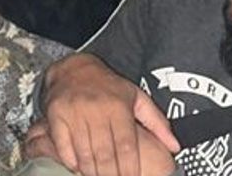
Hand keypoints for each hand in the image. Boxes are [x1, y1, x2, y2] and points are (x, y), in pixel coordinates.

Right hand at [41, 53, 178, 175]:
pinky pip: (63, 146)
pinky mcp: (56, 115)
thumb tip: (175, 147)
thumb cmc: (107, 86)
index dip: (129, 169)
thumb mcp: (136, 97)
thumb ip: (157, 122)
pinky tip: (79, 168)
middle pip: (104, 154)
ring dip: (92, 171)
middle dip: (111, 175)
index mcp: (117, 107)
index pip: (125, 146)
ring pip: (84, 153)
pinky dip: (71, 161)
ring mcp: (73, 112)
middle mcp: (95, 109)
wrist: (73, 67)